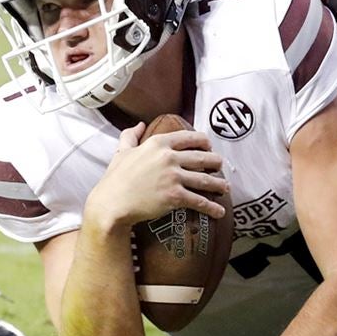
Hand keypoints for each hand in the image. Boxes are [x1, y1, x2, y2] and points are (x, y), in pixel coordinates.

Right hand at [87, 123, 228, 225]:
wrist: (111, 204)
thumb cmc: (115, 179)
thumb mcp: (122, 152)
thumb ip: (130, 135)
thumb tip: (140, 125)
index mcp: (159, 143)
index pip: (190, 137)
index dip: (204, 142)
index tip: (209, 146)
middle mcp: (169, 157)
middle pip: (203, 157)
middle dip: (215, 162)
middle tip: (221, 167)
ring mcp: (173, 176)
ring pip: (205, 179)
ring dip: (219, 184)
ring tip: (225, 187)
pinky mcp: (175, 196)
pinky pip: (199, 201)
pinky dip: (212, 207)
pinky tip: (220, 211)